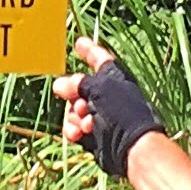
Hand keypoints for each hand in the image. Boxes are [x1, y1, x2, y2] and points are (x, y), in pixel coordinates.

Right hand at [53, 35, 162, 181]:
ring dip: (74, 117)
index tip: (79, 42)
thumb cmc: (122, 112)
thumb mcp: (99, 89)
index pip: (99, 58)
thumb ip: (77, 83)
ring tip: (87, 125)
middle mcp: (106, 94)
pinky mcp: (92, 133)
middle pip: (77, 87)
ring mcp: (99, 114)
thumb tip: (59, 85)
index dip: (88, 50)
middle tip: (79, 104)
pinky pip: (73, 127)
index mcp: (113, 77)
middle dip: (73, 96)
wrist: (131, 147)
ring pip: (72, 109)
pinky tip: (78, 135)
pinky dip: (73, 130)